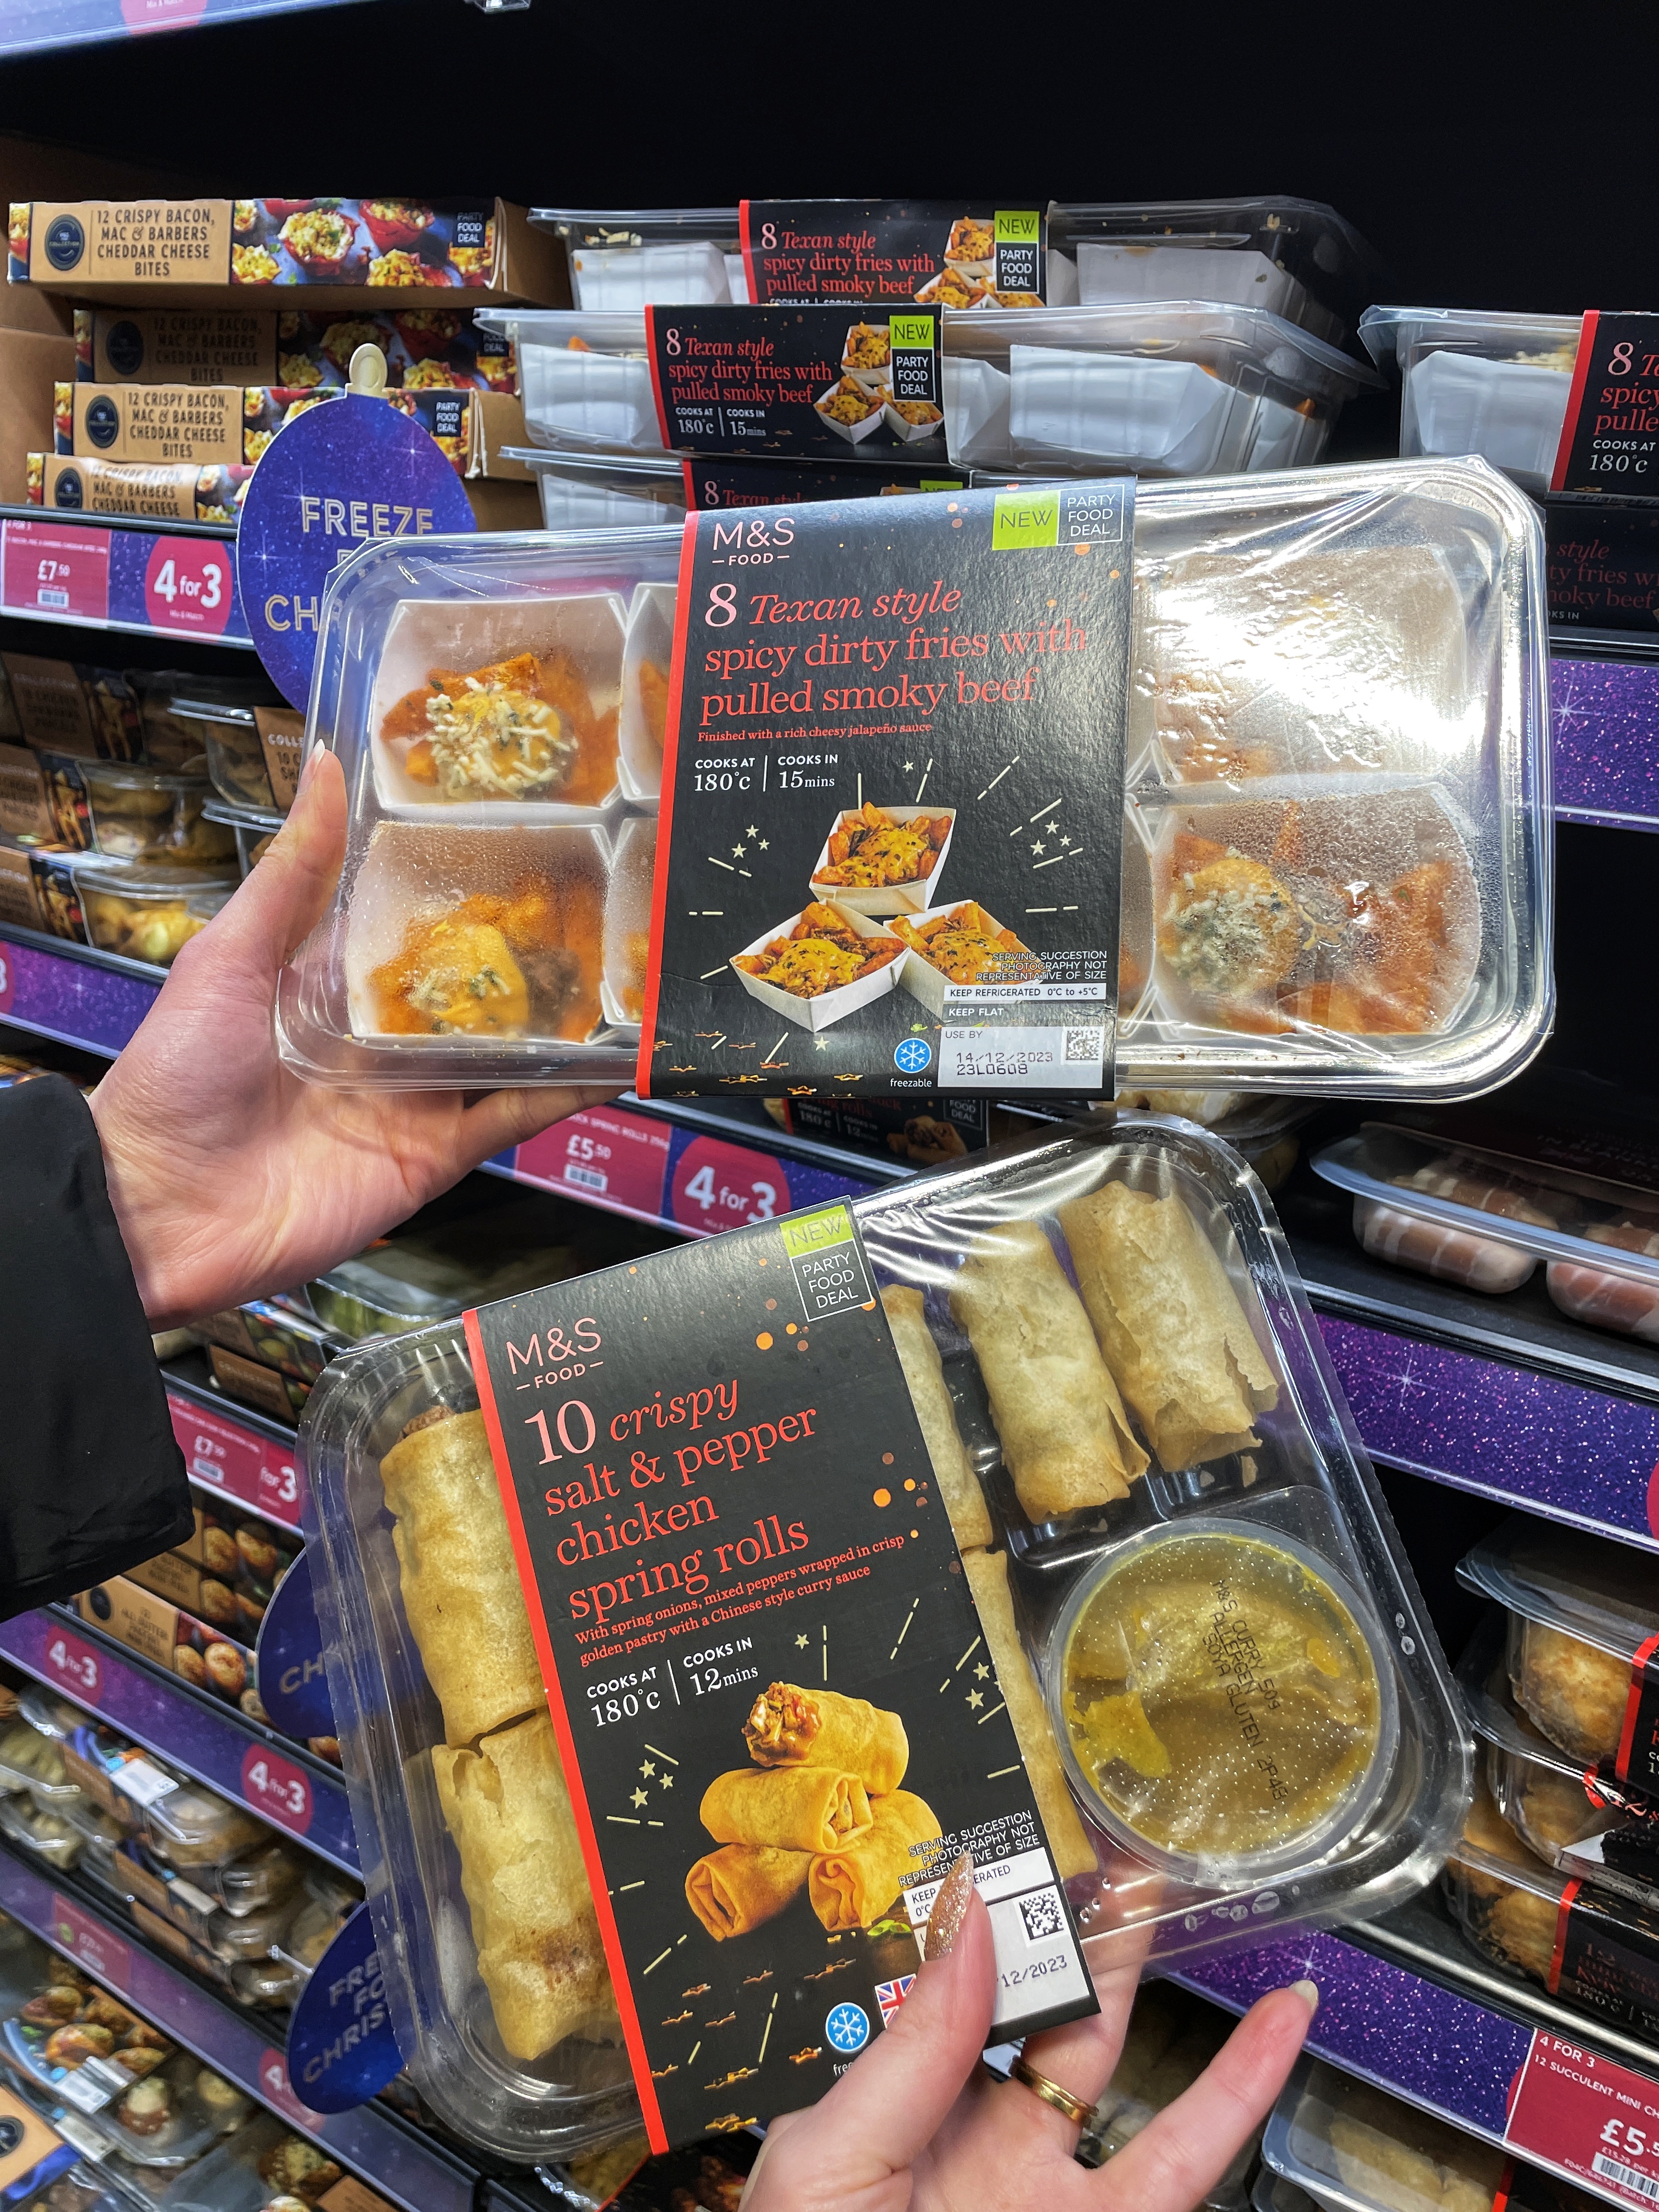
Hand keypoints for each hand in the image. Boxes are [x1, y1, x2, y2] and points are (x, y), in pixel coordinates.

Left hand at [89, 748, 618, 1327]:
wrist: (159, 1210)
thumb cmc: (176, 1076)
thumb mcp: (229, 958)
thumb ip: (293, 874)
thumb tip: (327, 765)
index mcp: (334, 986)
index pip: (417, 928)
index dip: (470, 888)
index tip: (533, 836)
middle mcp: (384, 1039)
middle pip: (476, 989)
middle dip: (537, 954)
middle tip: (613, 900)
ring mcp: (414, 1099)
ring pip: (509, 1052)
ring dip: (568, 1021)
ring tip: (637, 972)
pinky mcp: (435, 1156)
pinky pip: (511, 1119)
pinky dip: (564, 1094)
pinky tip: (619, 1062)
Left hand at [739, 1857, 1314, 2211]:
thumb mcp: (830, 2161)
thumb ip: (908, 2050)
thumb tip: (965, 1921)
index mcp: (900, 2108)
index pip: (949, 1983)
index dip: (986, 1910)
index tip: (1017, 1832)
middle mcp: (979, 2138)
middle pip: (1039, 2001)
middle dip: (1075, 1918)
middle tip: (1109, 1831)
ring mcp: (1050, 2187)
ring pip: (1120, 2058)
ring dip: (1154, 1972)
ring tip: (1192, 1882)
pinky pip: (1189, 2153)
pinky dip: (1244, 2085)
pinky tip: (1281, 2019)